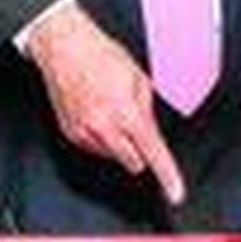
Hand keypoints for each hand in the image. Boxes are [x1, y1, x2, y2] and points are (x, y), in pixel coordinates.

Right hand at [24, 3, 185, 204]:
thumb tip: (150, 131)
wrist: (64, 48)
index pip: (153, 153)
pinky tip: (97, 113)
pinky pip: (95, 150)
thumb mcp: (138, 78)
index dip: (168, 176)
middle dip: (141, 149)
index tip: (176, 193)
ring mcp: (85, 133)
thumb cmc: (101, 55)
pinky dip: (102, 139)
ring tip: (112, 109)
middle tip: (136, 124)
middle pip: (135, 162)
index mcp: (127, 112)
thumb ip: (147, 110)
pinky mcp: (71, 135)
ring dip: (120, 143)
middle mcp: (104, 127)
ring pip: (114, 157)